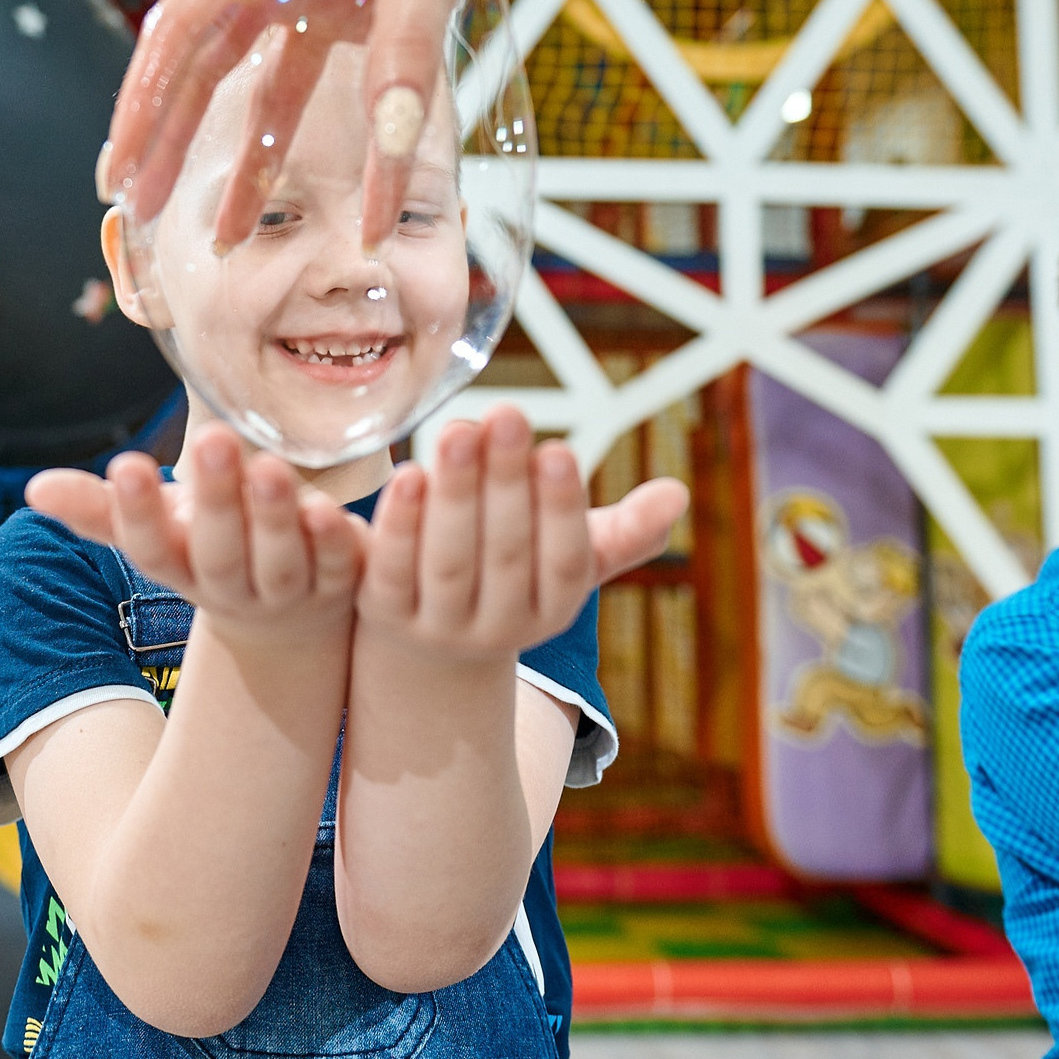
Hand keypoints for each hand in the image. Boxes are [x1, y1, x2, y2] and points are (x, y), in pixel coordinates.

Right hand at [24, 423, 360, 641]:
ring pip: (281, 561)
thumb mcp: (158, 531)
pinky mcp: (341, 583)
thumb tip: (35, 489)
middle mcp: (231, 586)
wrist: (285, 619)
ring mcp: (287, 591)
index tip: (127, 465)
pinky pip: (341, 564)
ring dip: (276, 516)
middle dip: (215, 500)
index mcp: (180, 565)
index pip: (151, 547)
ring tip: (271, 466)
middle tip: (210, 439)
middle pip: (219, 552)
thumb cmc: (206, 548)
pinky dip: (338, 541)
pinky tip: (335, 508)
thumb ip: (100, 510)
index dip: (137, 513)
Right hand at [99, 0, 557, 250]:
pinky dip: (325, 137)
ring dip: (243, 154)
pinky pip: (327, 82)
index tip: (117, 169)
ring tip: (221, 231)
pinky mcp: (365, 3)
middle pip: (205, 65)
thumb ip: (404, 51)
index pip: (181, 32)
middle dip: (169, 140)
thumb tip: (392, 144)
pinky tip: (324, 194)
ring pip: (261, 84)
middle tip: (136, 212)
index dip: (144, 106)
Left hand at [357, 404, 689, 664]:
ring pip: (446, 561)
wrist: (432, 645)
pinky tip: (404, 474)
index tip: (559, 451)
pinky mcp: (380, 612)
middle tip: (508, 413)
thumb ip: (623, 530)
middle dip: (506, 482)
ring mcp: (435, 624)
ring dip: (454, 494)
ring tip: (460, 429)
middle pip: (503, 555)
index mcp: (551, 607)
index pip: (564, 563)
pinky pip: (387, 571)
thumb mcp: (571, 557)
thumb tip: (678, 495)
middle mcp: (497, 626)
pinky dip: (394, 526)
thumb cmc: (515, 572)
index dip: (561, 510)